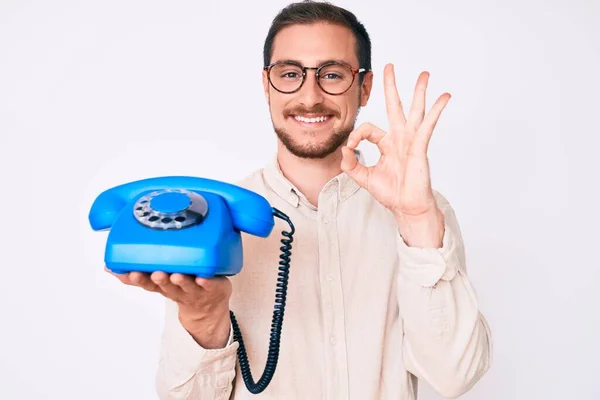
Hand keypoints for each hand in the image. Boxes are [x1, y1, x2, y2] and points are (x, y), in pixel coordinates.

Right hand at [106, 268, 231, 347]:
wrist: (208, 310)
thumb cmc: (181, 290)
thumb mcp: (157, 285)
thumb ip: (136, 276)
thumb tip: (109, 268)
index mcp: (164, 287)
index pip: (149, 284)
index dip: (140, 280)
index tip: (132, 273)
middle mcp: (179, 289)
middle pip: (168, 286)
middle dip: (160, 280)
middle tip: (155, 274)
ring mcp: (197, 289)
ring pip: (187, 285)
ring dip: (181, 281)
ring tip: (176, 275)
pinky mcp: (214, 287)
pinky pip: (210, 284)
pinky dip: (206, 281)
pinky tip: (203, 277)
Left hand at [341, 64, 449, 246]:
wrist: (406, 207)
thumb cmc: (390, 192)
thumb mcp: (363, 178)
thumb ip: (351, 164)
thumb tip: (344, 150)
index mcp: (386, 144)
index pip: (368, 128)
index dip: (356, 135)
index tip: (350, 147)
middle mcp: (399, 138)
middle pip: (394, 106)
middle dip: (391, 86)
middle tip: (389, 66)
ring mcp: (411, 141)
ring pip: (414, 110)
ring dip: (419, 91)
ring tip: (424, 74)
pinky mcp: (420, 147)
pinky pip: (427, 125)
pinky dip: (436, 110)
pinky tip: (444, 97)